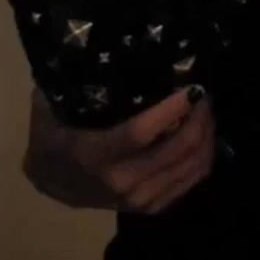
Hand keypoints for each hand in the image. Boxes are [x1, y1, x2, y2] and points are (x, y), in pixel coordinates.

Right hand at [23, 87, 214, 214]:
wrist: (52, 180)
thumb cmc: (54, 135)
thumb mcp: (53, 107)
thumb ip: (73, 84)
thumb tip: (101, 54)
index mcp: (93, 155)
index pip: (140, 133)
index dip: (173, 109)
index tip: (193, 87)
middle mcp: (120, 181)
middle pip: (178, 147)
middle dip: (200, 115)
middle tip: (203, 93)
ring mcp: (138, 198)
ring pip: (192, 163)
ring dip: (207, 132)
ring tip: (204, 110)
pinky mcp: (152, 206)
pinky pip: (193, 178)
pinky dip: (204, 153)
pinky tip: (202, 134)